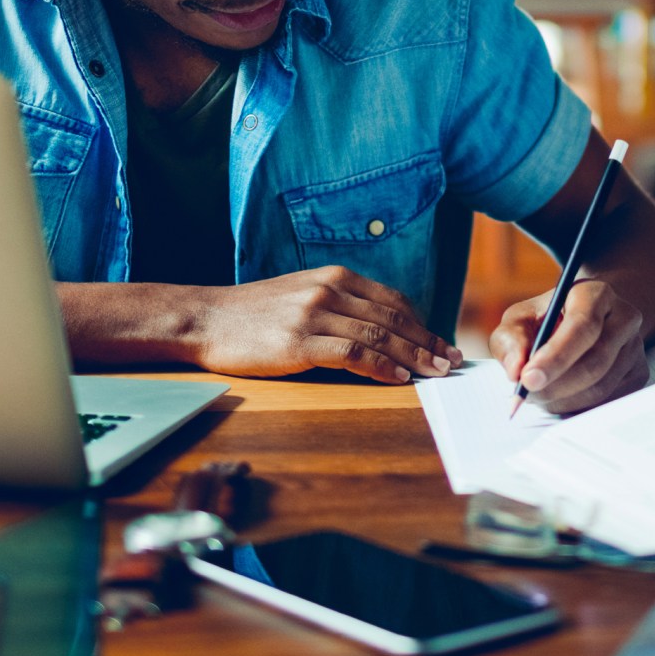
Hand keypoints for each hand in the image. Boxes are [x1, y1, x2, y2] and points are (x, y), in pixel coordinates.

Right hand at [192, 266, 462, 382]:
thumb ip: (337, 305)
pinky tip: (399, 378)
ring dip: (413, 357)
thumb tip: (378, 331)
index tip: (440, 342)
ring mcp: (314, 315)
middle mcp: (329, 290)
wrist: (204, 318)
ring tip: (435, 373)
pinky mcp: (299, 342)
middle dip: (426, 341)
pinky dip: (381, 367)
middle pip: (392, 319)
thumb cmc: (251, 314)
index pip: (392, 301)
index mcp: (334, 277)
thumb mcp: (300, 295)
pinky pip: (353, 354)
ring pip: (379, 336)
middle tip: (450, 361)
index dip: (421, 324)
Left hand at [489, 279, 648, 414]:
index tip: (527, 379)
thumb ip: (511, 338)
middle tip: (527, 394)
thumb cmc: (550, 318)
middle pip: (595, 362)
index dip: (555, 356)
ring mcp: (635, 348)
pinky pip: (607, 401)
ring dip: (563, 399)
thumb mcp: (522, 317)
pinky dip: (577, 406)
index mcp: (596, 294)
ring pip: (601, 387)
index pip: (582, 327)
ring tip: (539, 393)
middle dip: (556, 385)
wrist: (587, 318)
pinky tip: (560, 396)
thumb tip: (516, 371)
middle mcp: (624, 318)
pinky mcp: (638, 374)